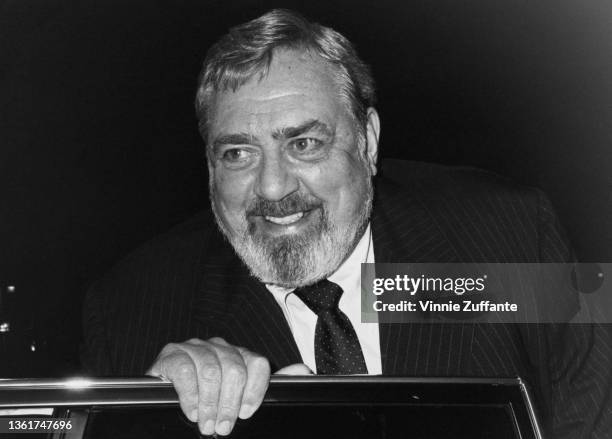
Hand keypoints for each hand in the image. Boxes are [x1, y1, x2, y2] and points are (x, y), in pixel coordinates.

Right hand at [146, 337, 269, 435]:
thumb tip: (246, 410)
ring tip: (207, 424)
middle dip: (230, 403)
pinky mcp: (173, 353)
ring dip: (210, 403)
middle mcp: (218, 346)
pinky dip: (191, 396)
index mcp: (236, 355)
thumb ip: (239, 398)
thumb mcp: (222, 397)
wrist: (156, 392)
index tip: (246, 413)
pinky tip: (192, 412)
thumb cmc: (195, 397)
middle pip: (235, 370)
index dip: (254, 389)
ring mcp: (195, 347)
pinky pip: (186, 372)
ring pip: (211, 371)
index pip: (257, 364)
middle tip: (223, 426)